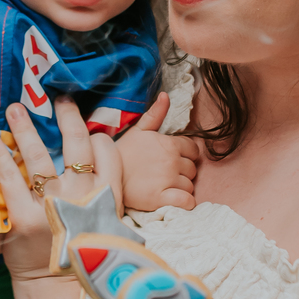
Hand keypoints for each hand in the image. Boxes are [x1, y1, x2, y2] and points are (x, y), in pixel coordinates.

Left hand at [0, 98, 119, 281]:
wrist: (56, 289)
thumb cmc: (77, 252)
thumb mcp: (101, 223)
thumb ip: (99, 196)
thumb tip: (92, 165)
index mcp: (107, 197)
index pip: (108, 153)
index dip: (98, 138)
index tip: (88, 130)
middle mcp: (83, 197)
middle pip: (78, 143)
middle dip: (69, 116)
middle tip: (60, 99)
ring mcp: (54, 205)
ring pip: (41, 155)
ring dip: (26, 127)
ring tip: (16, 108)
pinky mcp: (25, 217)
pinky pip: (10, 177)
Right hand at [116, 93, 199, 211]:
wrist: (104, 176)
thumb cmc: (123, 153)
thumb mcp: (138, 130)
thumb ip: (156, 113)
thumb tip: (165, 95)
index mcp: (169, 144)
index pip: (193, 151)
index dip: (186, 156)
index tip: (173, 161)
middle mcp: (172, 161)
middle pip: (192, 169)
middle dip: (183, 173)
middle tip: (166, 175)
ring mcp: (168, 180)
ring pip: (189, 186)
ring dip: (181, 188)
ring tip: (165, 187)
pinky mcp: (162, 198)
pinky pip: (186, 201)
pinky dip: (185, 202)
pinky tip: (175, 200)